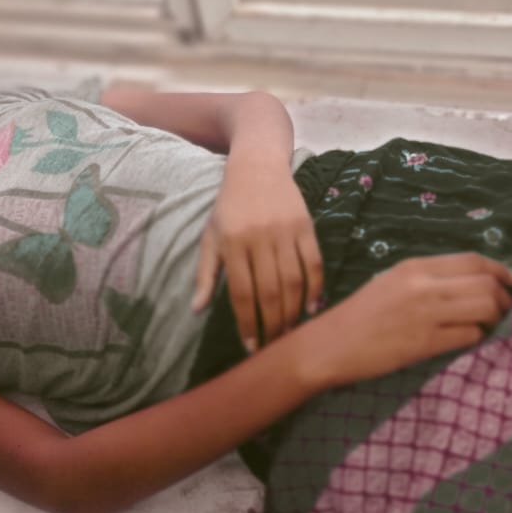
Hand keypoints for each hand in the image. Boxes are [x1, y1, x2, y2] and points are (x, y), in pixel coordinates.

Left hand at [192, 162, 323, 350]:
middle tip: (273, 345)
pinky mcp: (305, 226)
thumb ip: (205, 274)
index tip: (250, 346)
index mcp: (232, 244)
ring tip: (290, 332)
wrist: (257, 167)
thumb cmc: (229, 206)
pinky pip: (313, 263)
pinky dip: (315, 288)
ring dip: (293, 312)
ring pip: (293, 282)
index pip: (241, 294)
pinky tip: (311, 308)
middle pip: (269, 292)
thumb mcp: (210, 237)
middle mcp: (259, 239)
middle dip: (272, 324)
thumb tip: (196, 310)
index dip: (247, 323)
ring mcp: (285, 232)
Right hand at [299, 253, 511, 388]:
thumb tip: (467, 283)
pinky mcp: (424, 342)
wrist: (329, 345)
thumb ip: (426, 280)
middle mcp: (423, 285)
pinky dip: (478, 338)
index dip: (500, 270)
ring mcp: (425, 314)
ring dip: (495, 318)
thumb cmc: (359, 316)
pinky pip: (469, 335)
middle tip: (503, 310)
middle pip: (485, 282)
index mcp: (414, 267)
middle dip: (503, 297)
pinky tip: (470, 341)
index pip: (473, 260)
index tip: (511, 282)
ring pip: (483, 307)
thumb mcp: (390, 283)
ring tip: (490, 326)